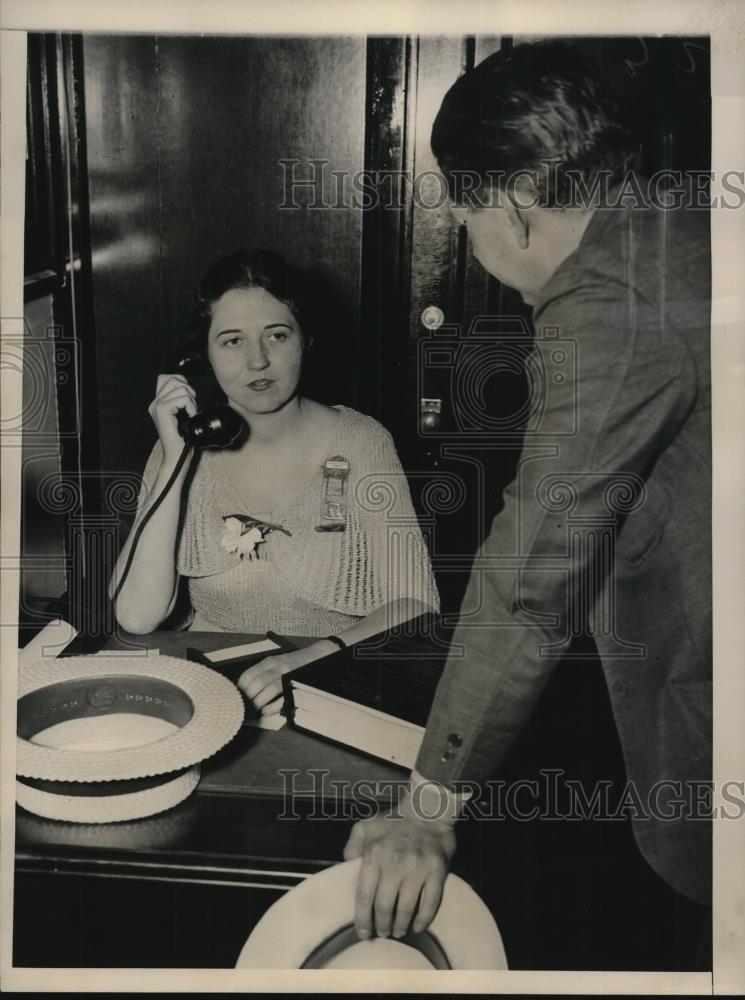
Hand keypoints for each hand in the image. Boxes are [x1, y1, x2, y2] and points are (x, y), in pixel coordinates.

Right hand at [148, 373, 196, 460]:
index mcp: (158, 402)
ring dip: (191, 401)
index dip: (181, 381)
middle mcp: (154, 403)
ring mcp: (157, 406)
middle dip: (188, 390)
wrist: (177, 455)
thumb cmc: (182, 438)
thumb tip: (189, 389)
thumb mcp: (182, 415)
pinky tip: (191, 416)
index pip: (166, 378)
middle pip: (174, 380)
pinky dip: (191, 406)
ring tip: (191, 413)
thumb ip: (181, 401)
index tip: (189, 397)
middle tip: (191, 406)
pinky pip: (182, 399)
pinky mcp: (162, 411)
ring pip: (180, 389)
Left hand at [237, 640, 336, 713]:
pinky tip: (266, 710)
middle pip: (258, 683)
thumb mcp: (276, 662)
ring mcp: (288, 676)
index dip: (241, 687)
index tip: (237, 696)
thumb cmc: (293, 663)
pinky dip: (272, 707)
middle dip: (249, 697)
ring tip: (254, 709)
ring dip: (259, 702)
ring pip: (269, 689)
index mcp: (270, 661)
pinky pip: (283, 698)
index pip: (250, 674)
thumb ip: (262, 672)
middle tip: (245, 705)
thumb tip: (244, 688)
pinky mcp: (296, 685)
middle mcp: (278, 667)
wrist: (316, 656)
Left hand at [343, 806, 455, 939]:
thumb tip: (346, 869)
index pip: (364, 896)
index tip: (363, 933)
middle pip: (384, 907)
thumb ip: (352, 847)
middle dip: (381, 926)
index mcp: (374, 853)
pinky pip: (430, 903)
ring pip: (406, 909)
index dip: (362, 919)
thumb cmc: (394, 820)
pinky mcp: (437, 871)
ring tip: (398, 931)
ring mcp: (418, 868)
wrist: (428, 808)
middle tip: (382, 933)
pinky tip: (417, 926)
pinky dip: (423, 920)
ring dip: (401, 926)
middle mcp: (394, 862)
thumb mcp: (366, 827)